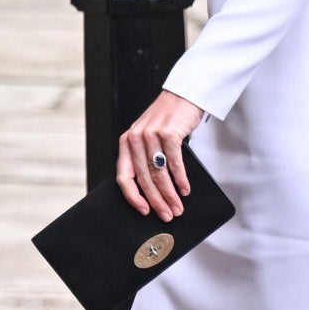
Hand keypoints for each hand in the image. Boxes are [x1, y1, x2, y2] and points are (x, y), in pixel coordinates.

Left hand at [117, 92, 205, 221]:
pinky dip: (181, 180)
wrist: (184, 94)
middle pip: (144, 179)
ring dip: (170, 195)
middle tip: (167, 215)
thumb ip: (145, 157)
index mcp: (127, 142)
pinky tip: (185, 190)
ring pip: (159, 174)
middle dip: (156, 201)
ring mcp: (151, 135)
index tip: (143, 210)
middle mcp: (135, 138)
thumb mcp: (148, 136)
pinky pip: (174, 163)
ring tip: (178, 207)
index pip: (124, 176)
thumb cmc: (167, 119)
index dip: (133, 197)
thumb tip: (153, 191)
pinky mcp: (169, 133)